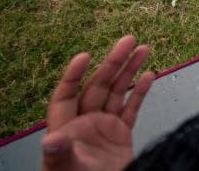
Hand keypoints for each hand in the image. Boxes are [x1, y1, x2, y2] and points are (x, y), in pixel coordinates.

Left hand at [39, 35, 154, 170]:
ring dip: (130, 70)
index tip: (85, 56)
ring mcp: (104, 127)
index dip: (74, 75)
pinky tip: (150, 75)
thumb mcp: (68, 168)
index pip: (66, 96)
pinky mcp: (121, 135)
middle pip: (97, 87)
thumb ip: (61, 153)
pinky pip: (131, 108)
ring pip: (117, 92)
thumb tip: (49, 141)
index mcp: (66, 129)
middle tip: (128, 40)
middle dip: (113, 63)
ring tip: (144, 49)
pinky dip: (141, 91)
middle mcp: (85, 124)